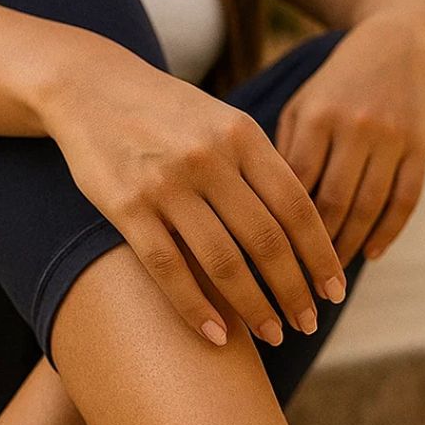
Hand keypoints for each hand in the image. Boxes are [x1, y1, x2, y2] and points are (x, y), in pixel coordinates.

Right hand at [45, 60, 346, 347]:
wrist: (90, 88)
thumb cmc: (169, 113)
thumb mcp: (224, 122)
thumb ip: (262, 167)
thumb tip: (309, 227)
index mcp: (242, 136)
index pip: (297, 207)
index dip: (320, 255)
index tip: (334, 290)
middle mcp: (209, 159)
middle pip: (266, 241)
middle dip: (294, 291)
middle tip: (308, 324)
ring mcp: (166, 184)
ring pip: (223, 262)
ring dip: (254, 307)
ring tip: (273, 335)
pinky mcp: (126, 208)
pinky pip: (168, 268)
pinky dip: (196, 308)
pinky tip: (218, 335)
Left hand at [276, 17, 424, 264]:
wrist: (396, 44)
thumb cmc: (334, 87)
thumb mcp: (300, 107)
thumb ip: (285, 154)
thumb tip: (266, 216)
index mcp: (316, 116)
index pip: (295, 185)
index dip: (281, 227)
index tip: (266, 260)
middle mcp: (355, 126)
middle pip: (332, 202)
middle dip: (315, 249)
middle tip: (298, 283)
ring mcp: (392, 136)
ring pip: (369, 206)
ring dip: (350, 247)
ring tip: (331, 278)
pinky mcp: (420, 145)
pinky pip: (406, 198)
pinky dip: (389, 230)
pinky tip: (372, 253)